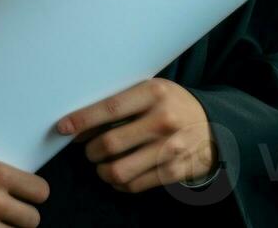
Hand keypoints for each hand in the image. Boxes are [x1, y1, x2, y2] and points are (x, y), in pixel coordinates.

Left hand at [56, 77, 215, 193]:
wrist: (214, 126)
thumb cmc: (172, 105)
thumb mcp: (151, 91)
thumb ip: (121, 102)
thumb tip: (80, 123)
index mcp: (154, 93)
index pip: (110, 107)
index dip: (82, 120)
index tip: (63, 128)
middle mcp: (163, 120)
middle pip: (110, 143)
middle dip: (91, 150)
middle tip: (90, 150)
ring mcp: (170, 148)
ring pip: (119, 170)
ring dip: (102, 171)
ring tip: (102, 165)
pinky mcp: (175, 171)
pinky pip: (134, 185)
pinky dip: (119, 183)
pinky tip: (119, 175)